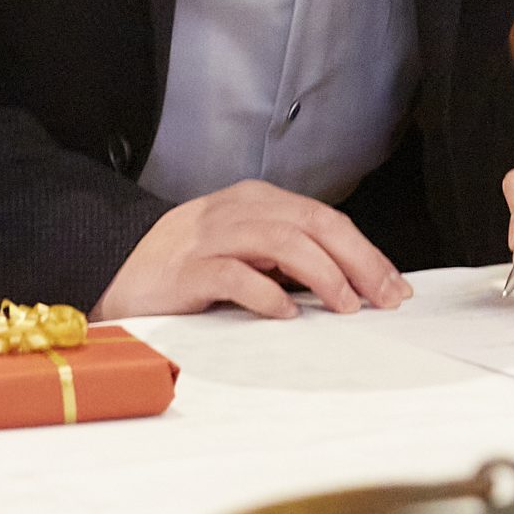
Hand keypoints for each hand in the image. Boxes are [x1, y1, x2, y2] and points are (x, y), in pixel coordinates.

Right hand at [95, 180, 411, 319]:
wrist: (118, 269)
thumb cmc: (189, 266)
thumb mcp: (247, 251)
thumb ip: (291, 260)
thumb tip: (354, 287)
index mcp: (259, 201)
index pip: (326, 219)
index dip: (366, 252)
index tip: (394, 288)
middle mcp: (239, 210)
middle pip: (313, 224)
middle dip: (358, 261)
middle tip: (383, 298)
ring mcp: (212, 237)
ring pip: (281, 241)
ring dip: (322, 273)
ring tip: (344, 305)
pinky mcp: (187, 270)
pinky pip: (234, 274)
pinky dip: (266, 293)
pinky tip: (285, 313)